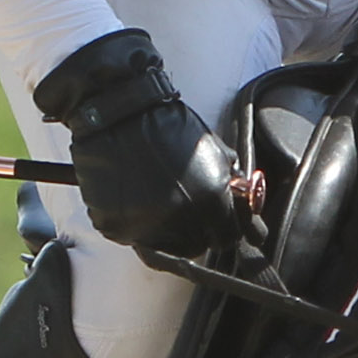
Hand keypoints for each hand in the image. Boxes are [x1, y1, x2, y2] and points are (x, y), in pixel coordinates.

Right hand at [33, 28, 239, 257]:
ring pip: (163, 246)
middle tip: (185, 209)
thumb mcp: (212, 149)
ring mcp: (144, 225)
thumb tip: (242, 207)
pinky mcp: (115, 225)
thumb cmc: (167, 124)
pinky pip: (132, 235)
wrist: (118, 110)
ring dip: (165, 230)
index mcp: (209, 200)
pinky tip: (134, 195)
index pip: (227, 239)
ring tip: (156, 198)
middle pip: (195, 247)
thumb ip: (229, 184)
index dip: (224, 230)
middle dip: (196, 232)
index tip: (217, 224)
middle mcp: (179, 219)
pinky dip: (135, 222)